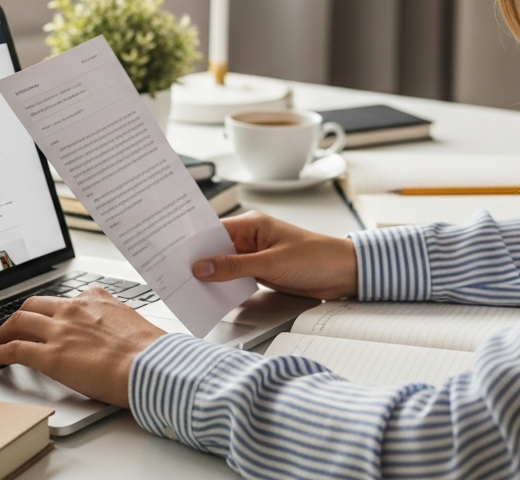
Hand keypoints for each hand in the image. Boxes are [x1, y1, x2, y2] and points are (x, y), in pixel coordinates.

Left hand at [0, 287, 165, 407]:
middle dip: (19, 317)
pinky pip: (15, 349)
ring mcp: (60, 331)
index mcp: (95, 299)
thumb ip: (112, 319)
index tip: (43, 318)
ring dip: (3, 332)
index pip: (62, 300)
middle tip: (13, 328)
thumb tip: (111, 329)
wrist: (151, 365)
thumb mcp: (130, 320)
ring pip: (19, 322)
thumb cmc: (149, 351)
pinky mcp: (51, 356)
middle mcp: (74, 309)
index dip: (47, 311)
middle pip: (33, 305)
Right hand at [192, 211, 357, 299]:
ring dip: (212, 276)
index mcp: (253, 225)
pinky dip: (226, 285)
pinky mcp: (263, 272)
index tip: (173, 253)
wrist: (345, 274)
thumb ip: (235, 267)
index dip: (193, 242)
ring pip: (225, 265)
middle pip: (216, 249)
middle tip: (176, 273)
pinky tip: (214, 295)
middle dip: (199, 261)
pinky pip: (237, 278)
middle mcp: (253, 238)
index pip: (213, 230)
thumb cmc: (317, 258)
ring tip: (190, 287)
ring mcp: (257, 256)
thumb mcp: (271, 264)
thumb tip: (203, 267)